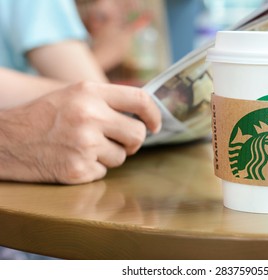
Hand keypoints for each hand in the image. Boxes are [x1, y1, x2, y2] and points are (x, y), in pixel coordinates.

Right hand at [0, 82, 160, 183]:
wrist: (6, 141)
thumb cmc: (43, 116)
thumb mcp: (73, 95)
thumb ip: (106, 101)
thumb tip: (141, 115)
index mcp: (90, 92)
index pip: (140, 100)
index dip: (154, 114)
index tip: (155, 125)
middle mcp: (90, 116)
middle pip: (137, 134)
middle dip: (132, 141)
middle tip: (119, 142)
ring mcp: (84, 144)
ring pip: (122, 157)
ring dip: (109, 155)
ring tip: (84, 147)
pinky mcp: (79, 169)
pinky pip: (103, 171)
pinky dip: (93, 168)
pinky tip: (73, 159)